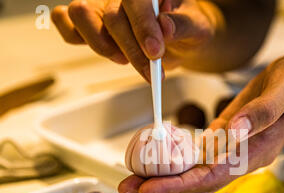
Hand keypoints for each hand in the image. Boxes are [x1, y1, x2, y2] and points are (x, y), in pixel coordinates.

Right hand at [51, 0, 216, 80]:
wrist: (181, 39)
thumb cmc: (186, 28)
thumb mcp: (197, 28)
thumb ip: (183, 25)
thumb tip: (166, 27)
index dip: (143, 26)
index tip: (154, 52)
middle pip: (111, 15)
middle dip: (132, 50)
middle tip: (151, 73)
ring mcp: (102, 6)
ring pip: (80, 14)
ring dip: (101, 45)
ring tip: (124, 60)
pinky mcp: (91, 23)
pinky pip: (65, 22)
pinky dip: (73, 36)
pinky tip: (102, 50)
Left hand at [118, 49, 283, 192]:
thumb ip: (262, 112)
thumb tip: (234, 133)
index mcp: (256, 152)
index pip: (211, 177)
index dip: (178, 184)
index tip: (149, 187)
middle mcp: (243, 159)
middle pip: (199, 184)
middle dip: (163, 188)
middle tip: (129, 186)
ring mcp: (235, 153)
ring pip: (197, 177)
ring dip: (165, 179)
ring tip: (135, 178)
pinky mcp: (229, 142)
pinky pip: (201, 161)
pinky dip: (177, 164)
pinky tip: (158, 161)